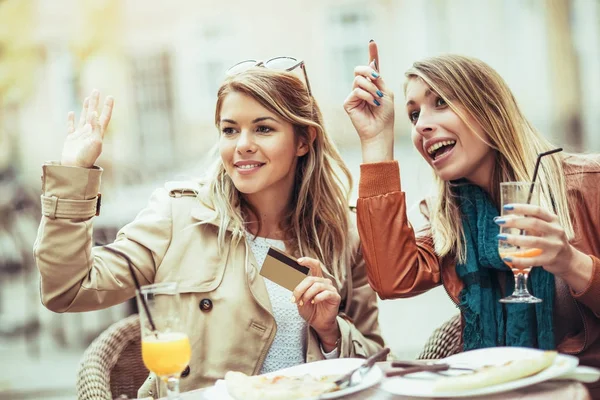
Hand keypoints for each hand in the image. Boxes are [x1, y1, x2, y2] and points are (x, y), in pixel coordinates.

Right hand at [61, 89, 113, 167]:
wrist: (76, 168)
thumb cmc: (87, 157)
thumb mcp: (95, 142)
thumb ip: (95, 127)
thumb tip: (95, 113)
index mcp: (98, 133)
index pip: (104, 117)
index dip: (107, 107)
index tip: (110, 96)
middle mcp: (90, 132)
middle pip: (93, 113)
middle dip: (95, 102)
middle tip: (96, 90)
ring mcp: (80, 135)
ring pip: (83, 118)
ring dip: (86, 108)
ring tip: (88, 98)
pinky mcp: (70, 139)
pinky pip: (71, 127)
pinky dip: (71, 120)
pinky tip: (71, 112)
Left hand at [292, 257, 340, 348]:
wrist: (318, 323)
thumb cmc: (310, 310)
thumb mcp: (300, 299)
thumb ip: (298, 291)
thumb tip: (291, 284)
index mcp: (316, 280)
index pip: (314, 265)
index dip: (307, 261)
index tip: (298, 261)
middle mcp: (324, 282)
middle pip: (311, 278)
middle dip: (300, 288)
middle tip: (295, 299)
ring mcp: (331, 289)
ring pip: (317, 285)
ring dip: (307, 294)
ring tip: (304, 302)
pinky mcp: (335, 296)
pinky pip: (326, 293)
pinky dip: (317, 297)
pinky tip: (314, 302)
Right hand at [343, 40, 394, 161]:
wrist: (380, 131)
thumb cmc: (385, 115)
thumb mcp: (386, 93)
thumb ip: (378, 79)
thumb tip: (371, 65)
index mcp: (373, 84)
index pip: (371, 67)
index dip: (371, 54)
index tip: (372, 43)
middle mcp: (362, 88)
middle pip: (360, 69)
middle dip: (368, 71)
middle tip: (376, 78)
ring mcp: (354, 95)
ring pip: (359, 80)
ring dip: (371, 88)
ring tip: (377, 99)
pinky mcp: (348, 103)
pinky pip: (356, 91)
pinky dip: (367, 96)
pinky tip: (373, 104)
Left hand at [495, 204, 589, 279]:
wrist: (568, 260)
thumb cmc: (550, 240)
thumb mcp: (545, 228)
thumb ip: (529, 222)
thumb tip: (506, 218)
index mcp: (553, 220)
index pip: (537, 210)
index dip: (522, 208)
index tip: (506, 207)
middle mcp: (556, 231)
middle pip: (534, 223)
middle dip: (515, 222)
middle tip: (499, 221)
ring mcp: (555, 246)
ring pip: (533, 241)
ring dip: (514, 239)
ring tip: (500, 237)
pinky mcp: (550, 259)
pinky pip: (532, 260)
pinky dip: (518, 259)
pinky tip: (507, 257)